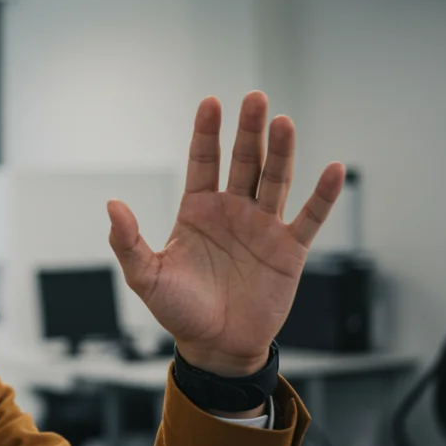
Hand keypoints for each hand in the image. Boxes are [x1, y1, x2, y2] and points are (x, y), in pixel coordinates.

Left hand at [108, 92, 344, 381]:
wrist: (215, 347)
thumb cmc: (179, 311)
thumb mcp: (145, 275)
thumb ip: (127, 240)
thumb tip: (112, 203)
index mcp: (197, 210)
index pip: (203, 161)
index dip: (207, 133)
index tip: (211, 102)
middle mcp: (232, 211)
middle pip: (243, 161)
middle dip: (248, 131)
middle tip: (255, 98)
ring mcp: (262, 227)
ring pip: (275, 180)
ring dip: (282, 151)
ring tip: (283, 122)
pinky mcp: (288, 250)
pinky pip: (309, 218)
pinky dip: (322, 196)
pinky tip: (334, 169)